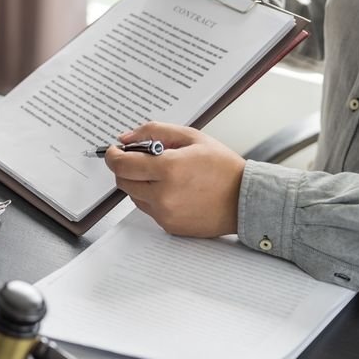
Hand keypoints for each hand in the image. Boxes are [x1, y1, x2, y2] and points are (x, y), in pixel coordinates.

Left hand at [104, 122, 245, 237]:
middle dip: (126, 168)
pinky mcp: (169, 226)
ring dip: (140, 183)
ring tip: (164, 175)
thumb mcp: (191, 137)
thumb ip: (154, 132)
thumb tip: (126, 138)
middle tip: (141, 160)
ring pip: (134, 196)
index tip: (115, 151)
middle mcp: (164, 195)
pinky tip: (173, 190)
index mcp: (169, 169)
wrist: (246, 198)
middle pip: (123, 181)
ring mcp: (165, 213)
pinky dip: (153, 198)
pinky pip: (148, 209)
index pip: (122, 165)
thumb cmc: (223, 167)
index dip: (113, 156)